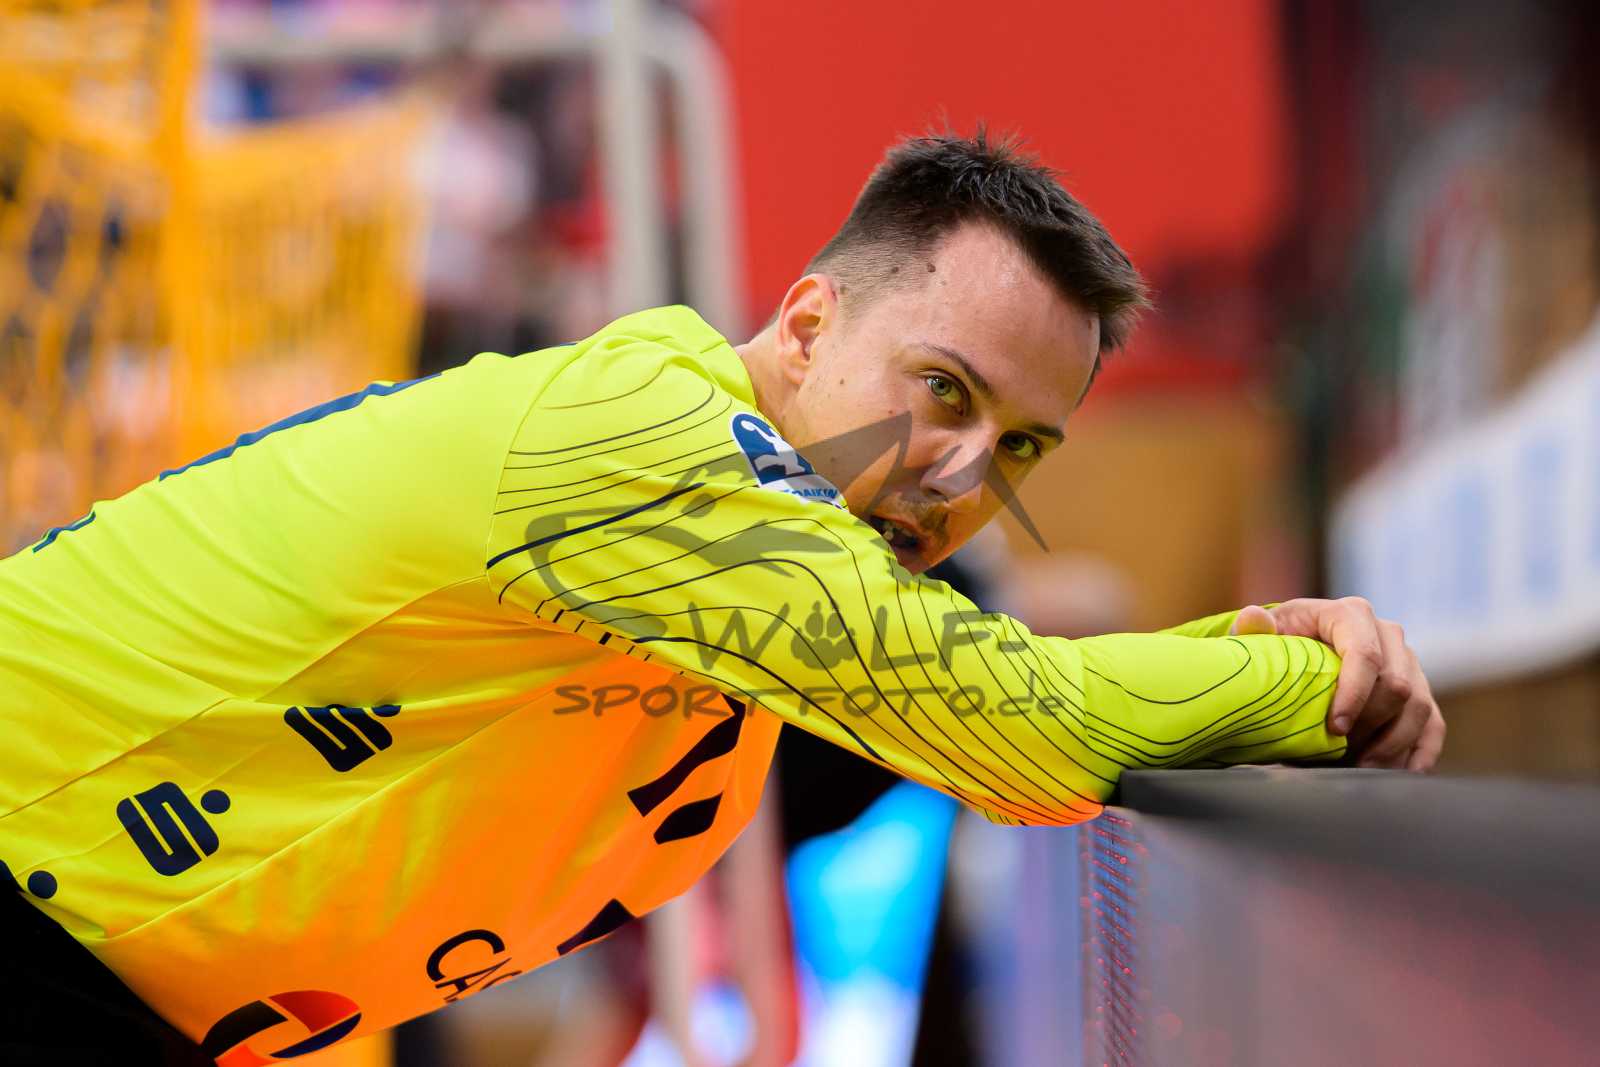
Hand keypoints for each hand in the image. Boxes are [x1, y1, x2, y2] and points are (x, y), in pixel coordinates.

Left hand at [1230, 598, 1445, 770]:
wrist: (1302, 649)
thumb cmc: (1280, 642)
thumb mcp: (1265, 634)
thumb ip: (1254, 629)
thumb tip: (1251, 618)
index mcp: (1351, 614)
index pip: (1365, 655)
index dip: (1354, 694)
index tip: (1334, 728)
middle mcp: (1388, 635)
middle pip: (1397, 686)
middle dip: (1369, 724)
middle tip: (1339, 750)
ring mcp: (1409, 663)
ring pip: (1418, 708)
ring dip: (1392, 743)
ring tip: (1359, 767)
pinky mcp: (1420, 691)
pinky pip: (1432, 724)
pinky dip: (1420, 752)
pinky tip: (1402, 774)